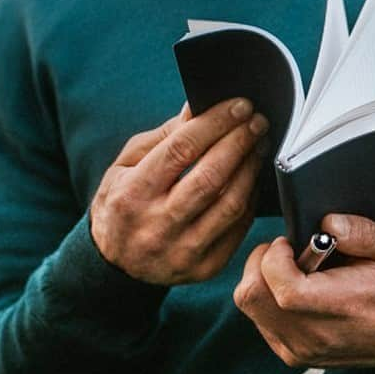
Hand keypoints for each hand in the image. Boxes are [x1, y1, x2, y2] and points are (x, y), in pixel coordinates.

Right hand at [90, 97, 268, 285]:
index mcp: (132, 194)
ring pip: (231, 204)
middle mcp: (157, 226)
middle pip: (211, 177)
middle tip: (257, 121)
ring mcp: (183, 251)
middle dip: (240, 142)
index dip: (216, 123)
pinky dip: (250, 198)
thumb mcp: (126, 165)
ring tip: (259, 145)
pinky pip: (239, 228)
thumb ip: (164, 137)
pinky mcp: (204, 267)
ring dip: (251, 168)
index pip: (181, 150)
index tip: (239, 106)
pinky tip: (252, 177)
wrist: (116, 264)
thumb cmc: (122, 203)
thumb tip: (200, 108)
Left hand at [233, 214, 374, 368]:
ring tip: (296, 271)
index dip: (274, 256)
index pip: (280, 285)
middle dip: (262, 263)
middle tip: (288, 252)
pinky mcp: (296, 355)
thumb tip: (328, 223)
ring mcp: (301, 349)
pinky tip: (296, 290)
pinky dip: (268, 300)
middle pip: (252, 297)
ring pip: (251, 309)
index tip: (290, 242)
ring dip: (264, 281)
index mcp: (340, 306)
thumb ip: (362, 231)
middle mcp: (315, 334)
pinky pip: (261, 321)